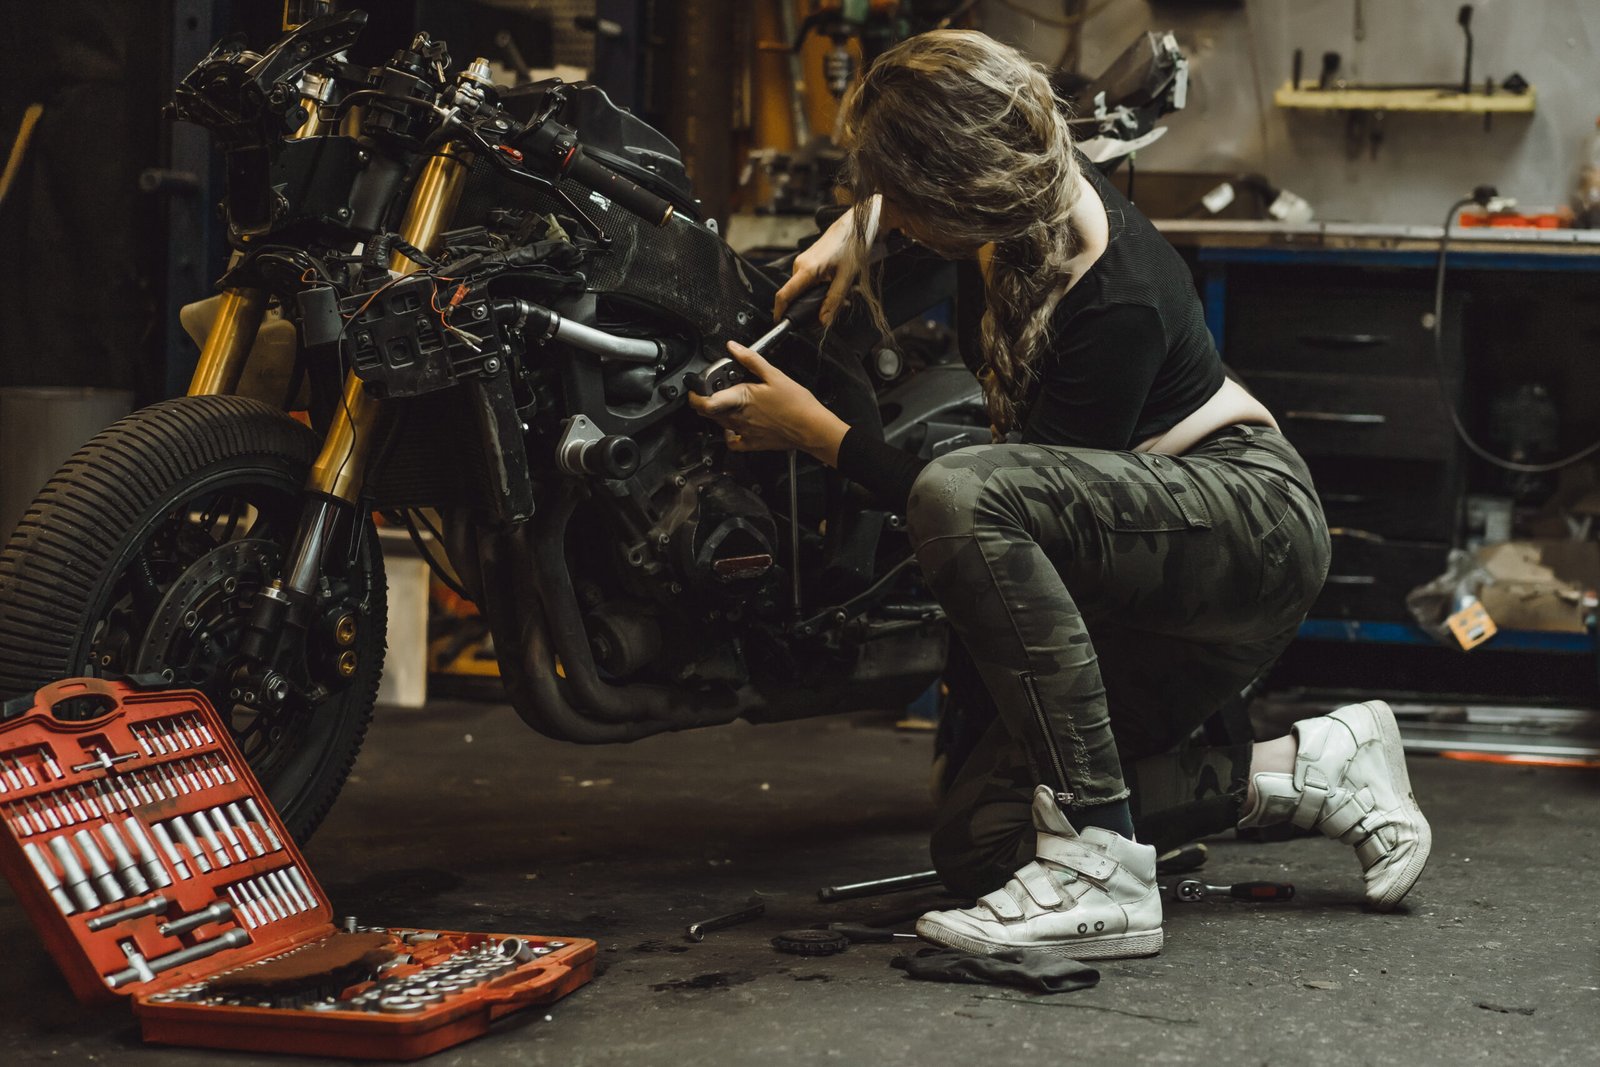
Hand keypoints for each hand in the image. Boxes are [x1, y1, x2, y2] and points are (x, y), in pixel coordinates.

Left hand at [687, 341, 849, 464]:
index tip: (695, 387)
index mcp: (740, 399)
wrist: (812, 428)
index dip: (694, 394)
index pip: (704, 402)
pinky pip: (732, 441)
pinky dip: (729, 434)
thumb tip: (733, 347)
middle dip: (707, 399)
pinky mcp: (752, 443)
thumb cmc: (797, 404)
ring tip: (731, 402)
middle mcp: (737, 418)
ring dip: (719, 412)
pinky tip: (736, 425)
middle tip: (717, 389)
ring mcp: (743, 432)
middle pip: (708, 412)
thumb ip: (750, 360)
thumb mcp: (774, 375)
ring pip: (719, 424)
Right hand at [773, 194, 879, 325]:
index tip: (782, 324)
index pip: (784, 295)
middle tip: (832, 312)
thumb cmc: (851, 246)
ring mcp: (802, 262)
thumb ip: (834, 301)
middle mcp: (800, 266)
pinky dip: (819, 288)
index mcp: (807, 270)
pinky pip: (808, 281)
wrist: (853, 225)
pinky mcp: (807, 261)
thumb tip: (823, 322)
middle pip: (795, 295)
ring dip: (819, 297)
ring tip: (842, 297)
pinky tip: (836, 287)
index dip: (780, 311)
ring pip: (804, 289)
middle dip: (811, 308)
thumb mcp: (846, 278)